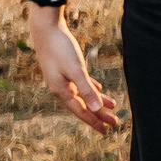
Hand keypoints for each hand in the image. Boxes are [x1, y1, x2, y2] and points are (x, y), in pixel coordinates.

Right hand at [28, 2, 117, 134]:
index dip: (94, 121)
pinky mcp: (66, 68)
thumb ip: (86, 89)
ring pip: (83, 94)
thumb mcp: (76, 70)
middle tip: (114, 123)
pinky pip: (80, 83)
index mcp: (61, 90)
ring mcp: (62, 78)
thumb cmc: (60, 48)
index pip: (81, 111)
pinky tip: (99, 89)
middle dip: (98, 114)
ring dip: (97, 101)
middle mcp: (60, 87)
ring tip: (113, 107)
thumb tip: (97, 109)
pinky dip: (90, 88)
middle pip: (83, 105)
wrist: (46, 28)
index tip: (106, 131)